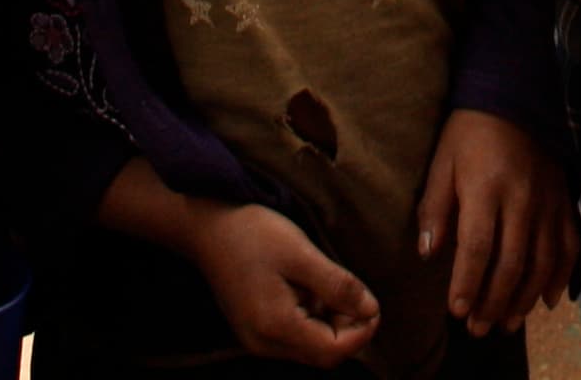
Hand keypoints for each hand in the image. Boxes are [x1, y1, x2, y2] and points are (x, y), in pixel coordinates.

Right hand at [186, 199, 379, 365]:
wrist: (208, 227)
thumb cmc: (253, 234)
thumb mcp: (301, 253)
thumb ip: (338, 286)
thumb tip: (370, 309)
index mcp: (276, 327)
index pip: (333, 351)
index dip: (361, 332)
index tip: (372, 302)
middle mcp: (264, 343)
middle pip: (323, 354)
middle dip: (347, 327)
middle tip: (352, 290)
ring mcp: (257, 339)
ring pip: (310, 345)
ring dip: (330, 321)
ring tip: (325, 283)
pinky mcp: (255, 329)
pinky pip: (295, 335)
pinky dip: (312, 317)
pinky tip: (308, 287)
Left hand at [417, 107, 575, 334]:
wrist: (514, 96)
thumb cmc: (469, 132)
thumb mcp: (441, 163)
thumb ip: (435, 208)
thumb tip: (428, 253)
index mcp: (486, 188)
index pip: (477, 248)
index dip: (468, 283)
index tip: (457, 311)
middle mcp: (522, 199)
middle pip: (511, 263)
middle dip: (493, 301)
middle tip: (478, 328)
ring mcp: (548, 202)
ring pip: (542, 262)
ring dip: (524, 298)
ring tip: (506, 322)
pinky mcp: (564, 201)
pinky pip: (569, 246)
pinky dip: (560, 276)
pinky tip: (547, 301)